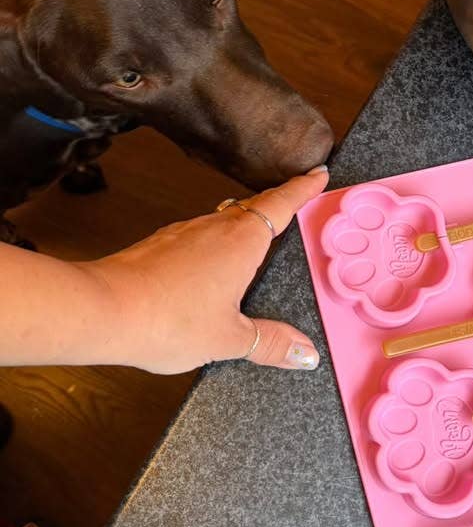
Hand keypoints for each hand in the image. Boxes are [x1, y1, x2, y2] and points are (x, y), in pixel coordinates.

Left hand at [83, 167, 328, 374]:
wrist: (101, 309)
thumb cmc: (167, 319)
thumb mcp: (228, 340)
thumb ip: (270, 343)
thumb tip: (304, 352)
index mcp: (242, 241)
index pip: (281, 204)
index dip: (302, 189)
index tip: (318, 174)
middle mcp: (213, 227)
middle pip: (253, 207)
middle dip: (275, 205)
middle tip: (294, 204)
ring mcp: (182, 232)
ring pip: (222, 220)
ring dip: (241, 225)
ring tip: (254, 242)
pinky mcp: (158, 244)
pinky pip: (196, 237)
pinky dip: (211, 245)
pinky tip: (207, 269)